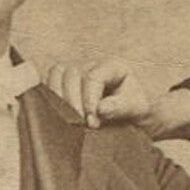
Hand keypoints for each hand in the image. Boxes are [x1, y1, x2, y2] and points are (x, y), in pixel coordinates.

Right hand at [43, 58, 189, 140]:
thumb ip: (121, 107)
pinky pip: (49, 84)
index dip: (89, 99)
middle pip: (70, 73)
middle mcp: (92, 65)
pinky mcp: (66, 85)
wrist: (139, 118)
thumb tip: (100, 109)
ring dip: (58, 98)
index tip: (93, 122)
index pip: (93, 76)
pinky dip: (50, 98)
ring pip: (56, 75)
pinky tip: (58, 117)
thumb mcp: (139, 109)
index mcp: (113, 66)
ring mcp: (77, 73)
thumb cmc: (140, 111)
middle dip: (72, 100)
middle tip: (81, 124)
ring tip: (69, 121)